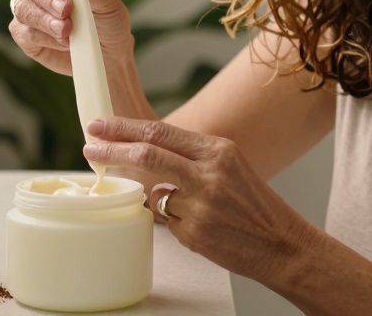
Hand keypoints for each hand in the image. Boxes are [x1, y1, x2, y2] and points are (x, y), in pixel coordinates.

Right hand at [8, 0, 135, 75]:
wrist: (107, 55)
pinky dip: (47, 38)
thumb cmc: (107, 22)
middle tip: (67, 9)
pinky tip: (64, 42)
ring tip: (68, 30)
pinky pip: (25, 33)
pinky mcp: (25, 35)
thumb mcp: (109, 4)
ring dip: (46, 20)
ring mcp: (28, 10)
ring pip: (24, 8)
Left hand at [83, 117, 312, 282]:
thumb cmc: (254, 204)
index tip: (99, 125)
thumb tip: (143, 150)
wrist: (282, 244)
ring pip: (154, 194)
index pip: (159, 132)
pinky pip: (167, 222)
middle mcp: (209, 173)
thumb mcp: (229, 166)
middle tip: (89, 148)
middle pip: (146, 154)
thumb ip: (190, 157)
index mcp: (217, 150)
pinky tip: (203, 227)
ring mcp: (200, 204)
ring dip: (158, 199)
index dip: (123, 128)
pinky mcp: (194, 232)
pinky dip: (175, 222)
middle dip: (112, 150)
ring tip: (192, 208)